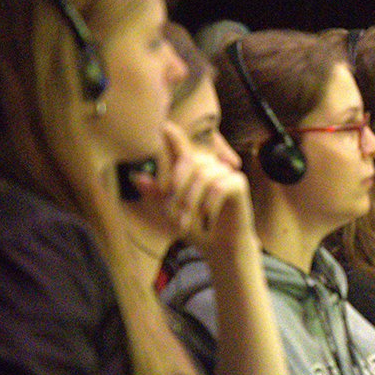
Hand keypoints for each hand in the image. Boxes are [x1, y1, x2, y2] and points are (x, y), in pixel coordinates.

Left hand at [135, 122, 253, 254]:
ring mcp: (225, 171)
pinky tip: (205, 216)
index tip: (164, 126)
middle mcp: (209, 164)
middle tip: (171, 214)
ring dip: (189, 200)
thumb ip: (156, 194)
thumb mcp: (171, 211)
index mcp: (192, 167)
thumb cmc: (197, 227)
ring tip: (184, 222)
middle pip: (189, 160)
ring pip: (202, 175)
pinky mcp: (239, 183)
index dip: (174, 136)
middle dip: (175, 188)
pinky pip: (219, 186)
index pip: (181, 146)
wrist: (222, 247)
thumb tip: (135, 176)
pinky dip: (208, 203)